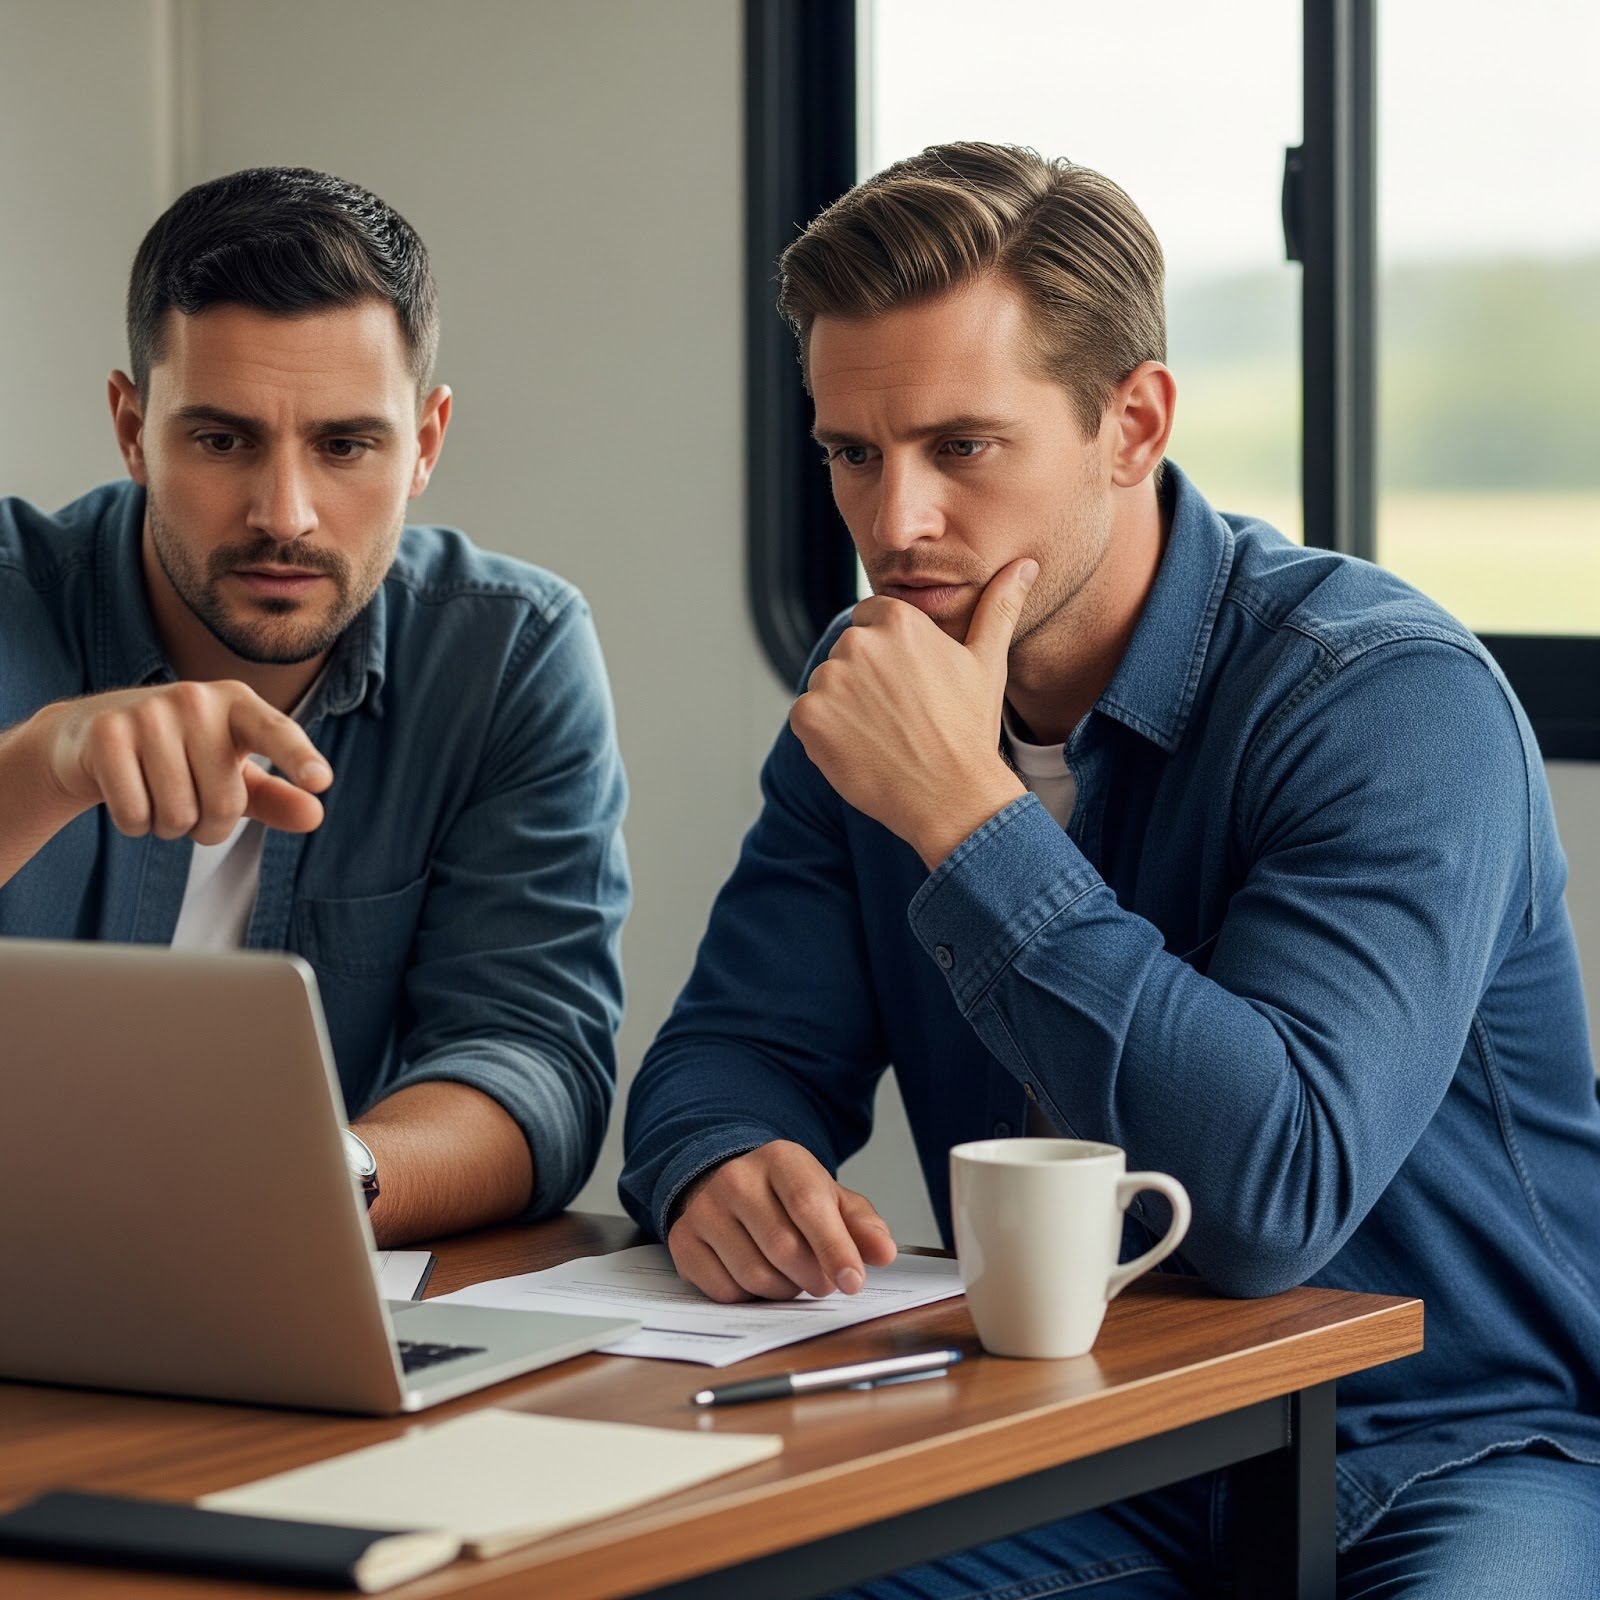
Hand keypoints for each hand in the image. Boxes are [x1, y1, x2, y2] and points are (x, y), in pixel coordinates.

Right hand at [33, 679, 332, 842]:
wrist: (93, 736)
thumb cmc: (182, 757)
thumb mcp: (234, 775)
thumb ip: (277, 798)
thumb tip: (315, 815)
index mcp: (239, 704)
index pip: (276, 733)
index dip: (298, 758)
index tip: (320, 780)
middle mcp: (196, 699)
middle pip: (225, 802)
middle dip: (209, 826)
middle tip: (191, 802)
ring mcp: (148, 712)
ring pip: (178, 814)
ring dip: (170, 826)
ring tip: (159, 794)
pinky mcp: (106, 733)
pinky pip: (135, 815)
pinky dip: (135, 823)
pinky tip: (129, 793)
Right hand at [667, 1140, 897, 1302]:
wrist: (727, 1183)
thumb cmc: (786, 1195)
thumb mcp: (829, 1197)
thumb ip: (861, 1224)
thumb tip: (882, 1252)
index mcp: (780, 1159)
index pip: (809, 1206)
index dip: (835, 1248)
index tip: (854, 1281)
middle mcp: (736, 1178)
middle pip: (784, 1248)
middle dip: (813, 1276)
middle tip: (824, 1280)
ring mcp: (705, 1209)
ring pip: (756, 1275)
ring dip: (785, 1289)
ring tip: (791, 1274)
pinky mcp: (684, 1241)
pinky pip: (726, 1291)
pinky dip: (751, 1296)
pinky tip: (758, 1274)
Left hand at [789, 558, 1036, 868]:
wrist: (951, 797)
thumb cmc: (971, 730)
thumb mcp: (988, 662)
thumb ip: (998, 607)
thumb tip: (1025, 564)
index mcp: (899, 621)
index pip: (872, 617)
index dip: (889, 652)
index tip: (907, 684)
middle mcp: (859, 643)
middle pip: (847, 650)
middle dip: (865, 677)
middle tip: (899, 715)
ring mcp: (829, 679)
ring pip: (827, 683)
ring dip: (844, 705)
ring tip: (883, 733)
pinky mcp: (808, 715)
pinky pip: (807, 714)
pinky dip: (824, 732)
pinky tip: (861, 748)